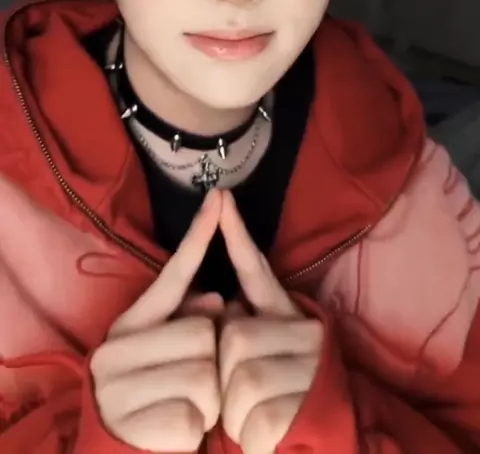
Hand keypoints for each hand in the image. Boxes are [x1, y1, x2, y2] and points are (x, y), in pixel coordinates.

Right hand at [90, 189, 223, 452]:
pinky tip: (176, 433)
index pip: (172, 275)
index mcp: (128, 326)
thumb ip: (188, 321)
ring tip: (181, 408)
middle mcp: (115, 351)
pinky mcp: (141, 429)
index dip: (199, 236)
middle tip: (185, 384)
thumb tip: (213, 300)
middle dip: (209, 361)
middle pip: (202, 333)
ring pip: (205, 375)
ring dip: (208, 399)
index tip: (220, 198)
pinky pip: (197, 416)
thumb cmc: (153, 398)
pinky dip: (197, 429)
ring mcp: (122, 391)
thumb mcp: (167, 355)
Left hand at [219, 190, 322, 453]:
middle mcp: (308, 334)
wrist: (328, 443)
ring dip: (235, 411)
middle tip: (245, 395)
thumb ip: (244, 326)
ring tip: (257, 418)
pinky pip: (254, 421)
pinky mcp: (309, 411)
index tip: (222, 199)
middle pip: (236, 339)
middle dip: (225, 375)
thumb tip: (218, 303)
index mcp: (290, 316)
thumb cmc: (286, 398)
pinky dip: (250, 437)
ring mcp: (311, 371)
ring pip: (243, 381)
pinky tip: (267, 437)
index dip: (238, 237)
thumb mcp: (264, 356)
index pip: (258, 272)